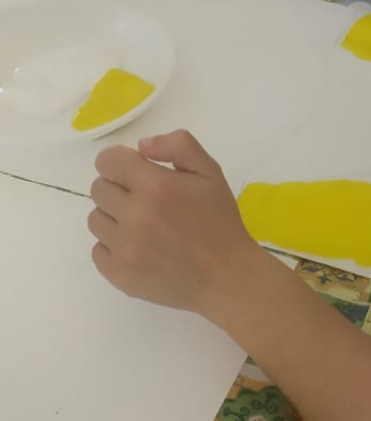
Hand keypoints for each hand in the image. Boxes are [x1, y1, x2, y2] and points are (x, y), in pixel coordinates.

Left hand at [89, 130, 261, 315]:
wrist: (223, 275)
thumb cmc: (218, 219)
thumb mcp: (209, 171)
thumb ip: (178, 145)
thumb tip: (141, 147)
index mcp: (155, 186)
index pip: (107, 162)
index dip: (120, 161)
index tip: (136, 170)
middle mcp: (133, 215)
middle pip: (99, 188)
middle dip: (118, 187)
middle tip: (145, 198)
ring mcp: (123, 248)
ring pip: (96, 219)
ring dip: (114, 216)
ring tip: (142, 224)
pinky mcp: (118, 274)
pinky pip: (97, 249)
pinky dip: (113, 245)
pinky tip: (139, 246)